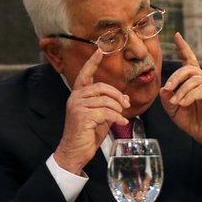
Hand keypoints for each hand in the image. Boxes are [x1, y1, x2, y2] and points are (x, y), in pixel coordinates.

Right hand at [54, 47, 130, 173]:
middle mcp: (75, 97)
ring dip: (118, 108)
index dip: (93, 61)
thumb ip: (110, 105)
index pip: (85, 73)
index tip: (100, 50)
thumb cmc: (87, 134)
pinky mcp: (82, 116)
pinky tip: (121, 122)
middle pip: (102, 87)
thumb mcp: (101, 117)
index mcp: (78, 95)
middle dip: (117, 95)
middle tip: (126, 104)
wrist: (75, 152)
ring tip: (122, 116)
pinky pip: (106, 112)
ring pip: (105, 100)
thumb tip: (125, 98)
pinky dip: (117, 117)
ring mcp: (77, 106)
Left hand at [159, 32, 201, 148]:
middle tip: (168, 88)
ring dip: (181, 91)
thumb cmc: (194, 122)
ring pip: (194, 79)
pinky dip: (188, 96)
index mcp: (194, 82)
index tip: (178, 36)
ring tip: (176, 103)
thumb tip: (164, 89)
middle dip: (175, 77)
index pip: (190, 60)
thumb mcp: (175, 111)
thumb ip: (168, 99)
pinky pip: (200, 90)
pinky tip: (183, 104)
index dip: (184, 48)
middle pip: (189, 68)